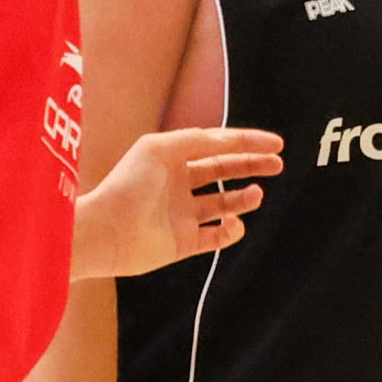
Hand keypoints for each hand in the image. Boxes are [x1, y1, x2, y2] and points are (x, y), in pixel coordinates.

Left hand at [72, 125, 281, 280]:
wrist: (105, 232)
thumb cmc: (127, 185)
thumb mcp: (160, 149)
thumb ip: (197, 140)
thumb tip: (228, 140)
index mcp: (172, 158)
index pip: (216, 145)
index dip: (246, 143)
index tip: (275, 144)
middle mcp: (178, 184)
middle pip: (223, 171)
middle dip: (251, 166)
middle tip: (277, 165)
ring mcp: (182, 214)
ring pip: (224, 203)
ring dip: (243, 198)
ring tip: (256, 195)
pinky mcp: (183, 242)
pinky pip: (216, 237)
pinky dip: (231, 230)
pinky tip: (233, 223)